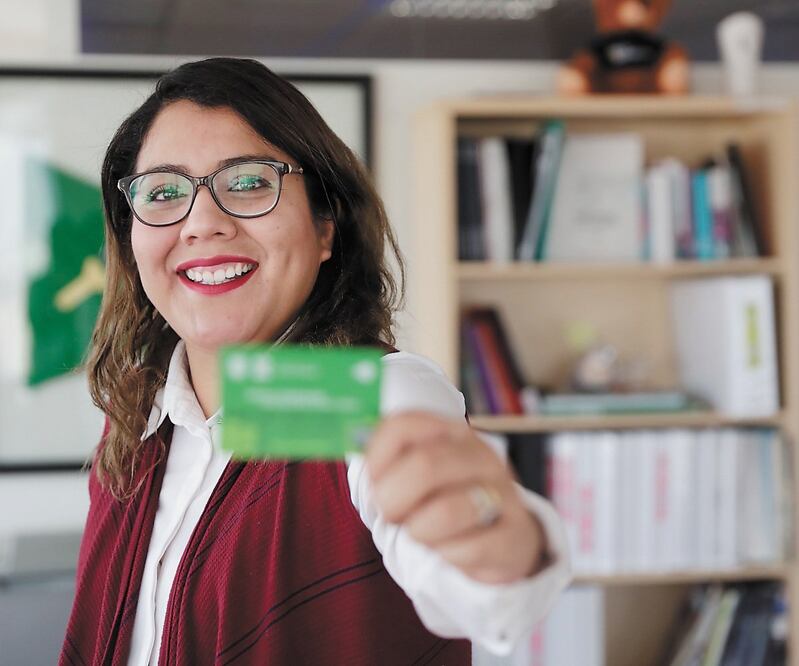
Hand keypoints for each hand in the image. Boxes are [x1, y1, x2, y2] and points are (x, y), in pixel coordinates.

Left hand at [365, 411, 547, 583]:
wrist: (505, 541)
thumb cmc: (446, 505)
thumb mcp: (418, 478)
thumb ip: (386, 462)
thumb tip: (350, 443)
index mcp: (450, 432)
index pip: (403, 424)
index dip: (376, 456)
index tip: (374, 483)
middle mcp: (480, 454)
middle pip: (424, 464)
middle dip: (393, 500)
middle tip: (391, 516)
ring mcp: (503, 492)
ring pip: (445, 511)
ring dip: (419, 532)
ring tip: (423, 534)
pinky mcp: (514, 534)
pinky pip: (467, 549)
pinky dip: (446, 557)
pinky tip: (451, 552)